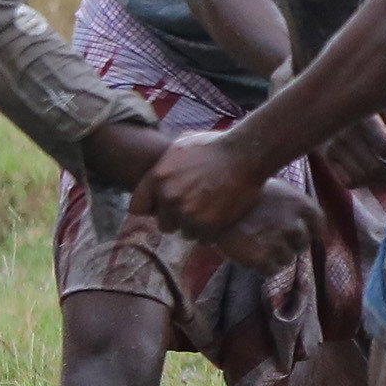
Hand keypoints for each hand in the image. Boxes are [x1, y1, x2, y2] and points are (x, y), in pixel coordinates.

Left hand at [131, 130, 271, 238]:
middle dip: (176, 218)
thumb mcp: (180, 146)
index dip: (153, 207)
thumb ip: (164, 166)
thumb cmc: (216, 145)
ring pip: (184, 233)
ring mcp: (189, 213)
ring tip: (210, 213)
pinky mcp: (210, 225)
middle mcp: (169, 197)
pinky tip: (220, 219)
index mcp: (157, 178)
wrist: (247, 154)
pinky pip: (203, 239)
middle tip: (194, 209)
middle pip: (163, 224)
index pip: (138, 208)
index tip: (164, 206)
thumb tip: (158, 177)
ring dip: (195, 227)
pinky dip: (211, 233)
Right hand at [208, 183, 322, 274]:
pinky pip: (271, 271)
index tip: (292, 230)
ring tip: (255, 243)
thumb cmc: (242, 194)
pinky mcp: (261, 259)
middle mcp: (294, 225)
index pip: (317, 226)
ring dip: (274, 255)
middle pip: (302, 244)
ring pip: (286, 259)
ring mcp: (278, 243)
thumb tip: (305, 227)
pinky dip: (261, 267)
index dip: (306, 230)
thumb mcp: (275, 190)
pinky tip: (249, 253)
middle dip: (288, 243)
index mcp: (301, 205)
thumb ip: (292, 207)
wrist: (209, 202)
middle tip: (268, 236)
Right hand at [314, 105, 385, 189]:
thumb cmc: (365, 101)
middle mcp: (343, 134)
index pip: (385, 148)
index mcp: (360, 117)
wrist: (330, 101)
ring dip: (382, 182)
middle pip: (374, 167)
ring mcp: (332, 148)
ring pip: (361, 178)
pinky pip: (348, 181)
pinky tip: (377, 177)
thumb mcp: (383, 102)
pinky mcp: (327, 158)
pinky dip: (365, 184)